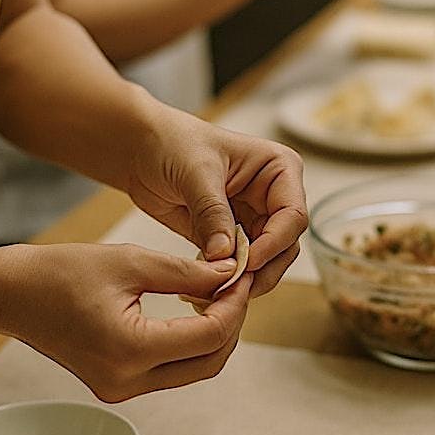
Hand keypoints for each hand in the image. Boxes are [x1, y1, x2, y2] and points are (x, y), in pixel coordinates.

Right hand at [0, 243, 250, 402]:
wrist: (7, 294)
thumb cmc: (58, 272)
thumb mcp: (131, 262)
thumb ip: (188, 271)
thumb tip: (230, 274)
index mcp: (130, 352)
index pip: (210, 336)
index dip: (235, 304)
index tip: (240, 275)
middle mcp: (128, 382)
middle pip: (210, 361)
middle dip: (231, 323)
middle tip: (235, 285)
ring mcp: (121, 389)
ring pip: (194, 370)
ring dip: (214, 335)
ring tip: (218, 294)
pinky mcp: (117, 385)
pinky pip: (171, 370)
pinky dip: (190, 343)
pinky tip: (194, 310)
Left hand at [126, 96, 306, 297]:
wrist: (141, 149)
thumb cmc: (173, 142)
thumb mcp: (196, 172)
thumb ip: (213, 213)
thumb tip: (225, 255)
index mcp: (279, 169)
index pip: (292, 216)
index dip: (274, 243)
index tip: (248, 262)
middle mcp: (273, 197)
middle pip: (285, 246)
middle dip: (262, 270)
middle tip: (232, 287)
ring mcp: (254, 220)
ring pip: (266, 263)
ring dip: (244, 281)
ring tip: (215, 292)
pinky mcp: (232, 239)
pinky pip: (239, 267)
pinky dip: (225, 282)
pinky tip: (204, 289)